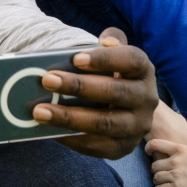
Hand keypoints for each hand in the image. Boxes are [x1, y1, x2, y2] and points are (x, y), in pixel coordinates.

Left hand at [32, 28, 157, 158]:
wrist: (127, 108)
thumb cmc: (111, 74)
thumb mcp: (114, 55)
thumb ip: (112, 41)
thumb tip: (106, 40)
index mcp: (143, 70)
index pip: (131, 60)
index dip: (105, 59)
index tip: (76, 58)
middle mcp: (146, 98)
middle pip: (115, 92)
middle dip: (78, 86)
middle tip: (47, 80)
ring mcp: (137, 126)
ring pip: (105, 123)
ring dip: (70, 118)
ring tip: (40, 111)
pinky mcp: (124, 147)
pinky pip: (98, 146)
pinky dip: (72, 138)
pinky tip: (49, 130)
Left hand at [147, 138, 186, 186]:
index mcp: (180, 149)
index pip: (156, 144)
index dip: (149, 148)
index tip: (148, 151)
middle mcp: (175, 161)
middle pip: (155, 164)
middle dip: (155, 169)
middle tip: (157, 172)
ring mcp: (175, 174)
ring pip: (156, 177)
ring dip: (157, 180)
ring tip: (159, 182)